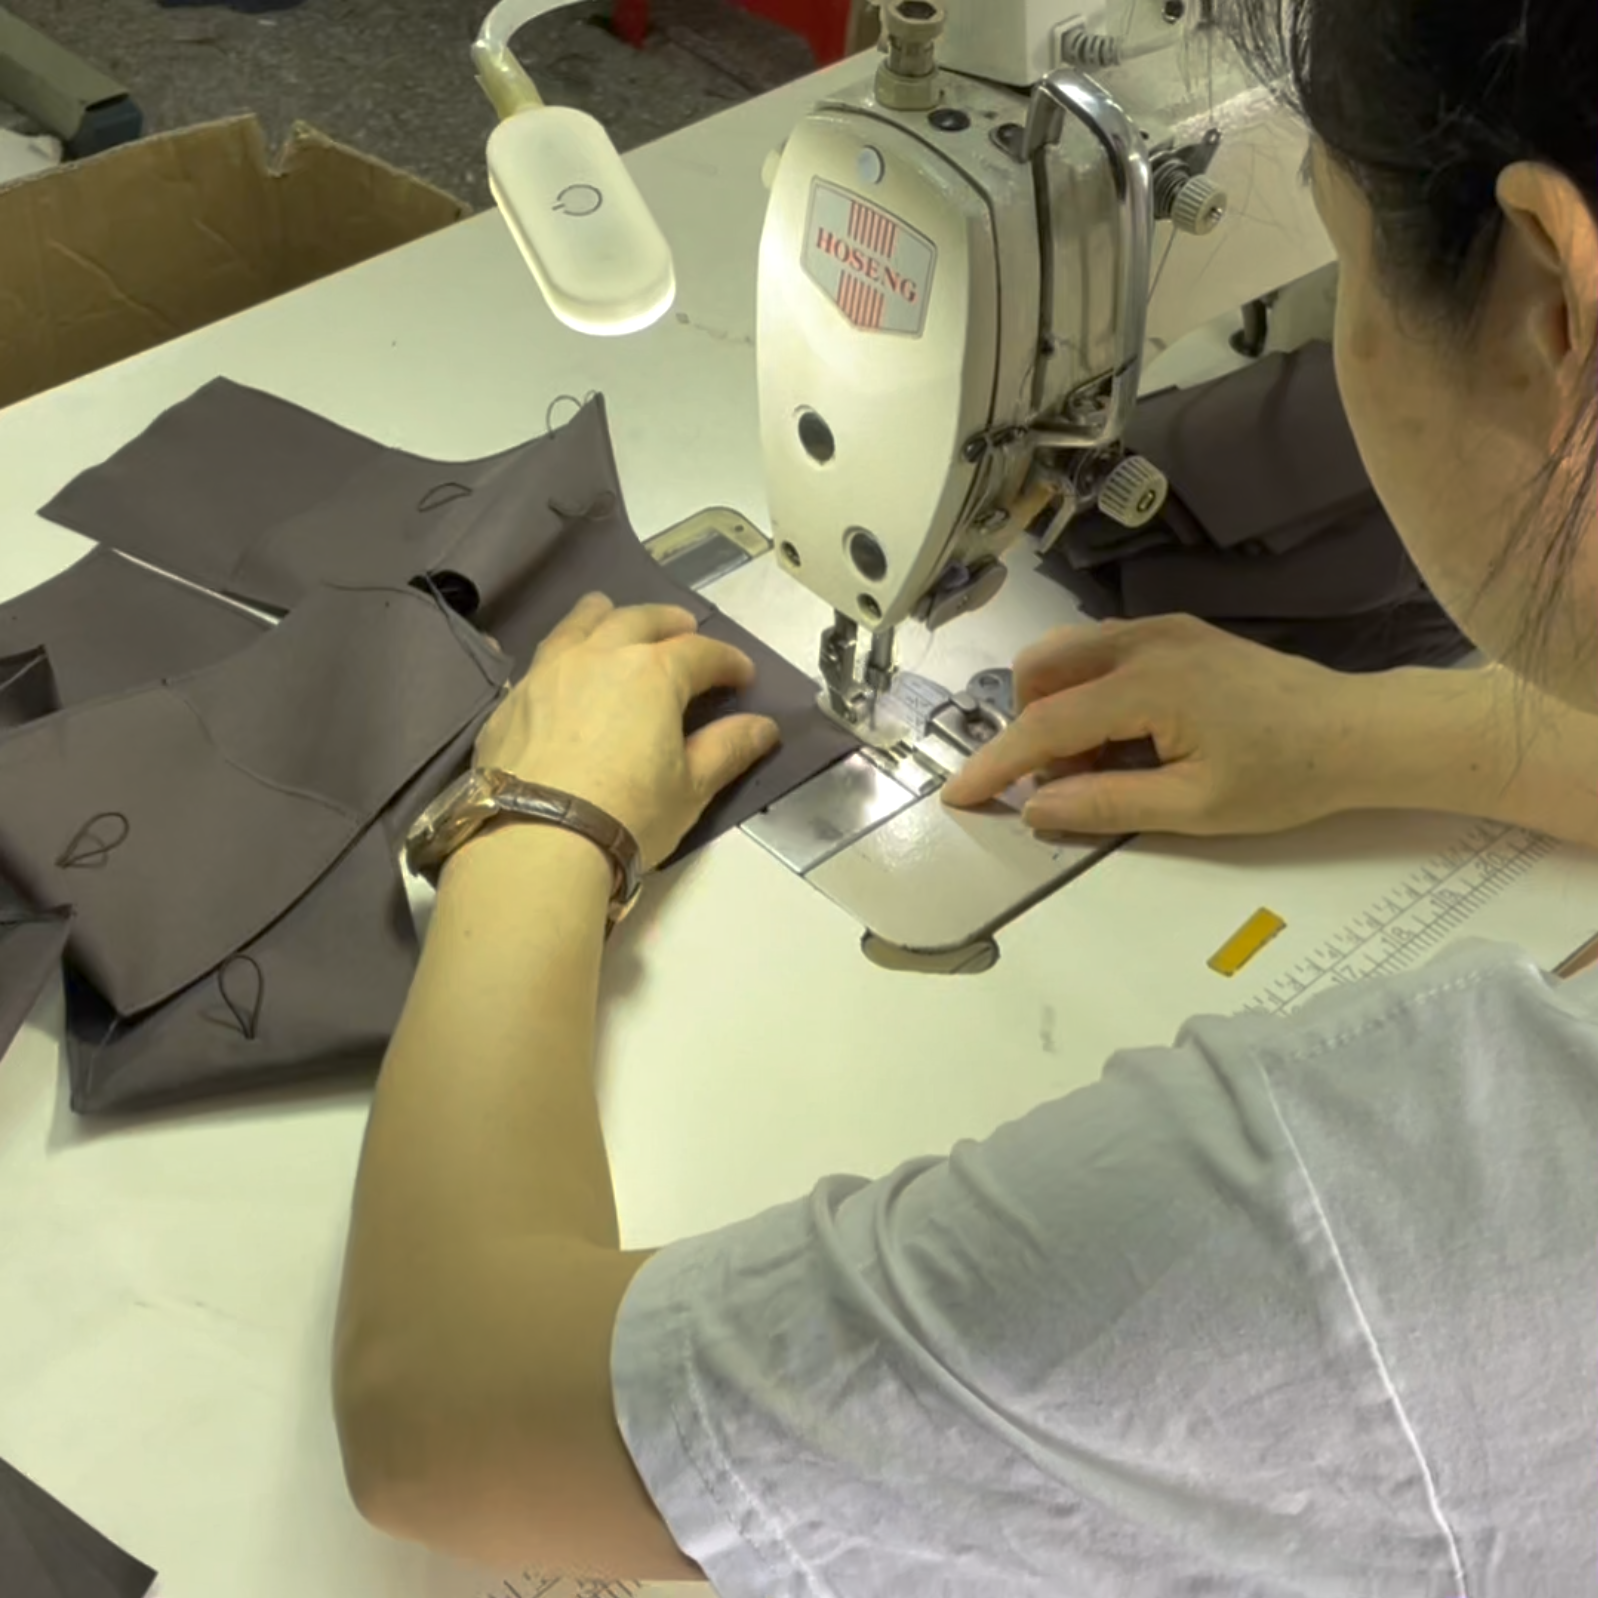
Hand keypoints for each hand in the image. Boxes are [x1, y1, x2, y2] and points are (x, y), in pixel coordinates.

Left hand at [475, 594, 780, 866]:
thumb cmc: (629, 815)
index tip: (743, 675)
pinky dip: (562, 652)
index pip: (700, 653)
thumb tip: (763, 726)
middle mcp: (598, 656)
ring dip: (605, 616)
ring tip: (613, 616)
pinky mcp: (510, 701)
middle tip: (684, 629)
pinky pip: (540, 659)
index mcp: (651, 672)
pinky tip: (561, 666)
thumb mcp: (691, 788)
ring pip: (579, 624)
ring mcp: (547, 673)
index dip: (727, 660)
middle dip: (668, 622)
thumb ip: (727, 749)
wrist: (536, 843)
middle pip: (638, 620)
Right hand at [941, 614, 1373, 835]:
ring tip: (1101, 762)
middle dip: (1031, 728)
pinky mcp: (1177, 631)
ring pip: (1066, 654)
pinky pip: (1100, 651)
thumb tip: (1036, 808)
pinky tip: (1127, 736)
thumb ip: (1107, 805)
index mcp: (1148, 686)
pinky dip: (1089, 692)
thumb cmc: (1284, 777)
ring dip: (1058, 709)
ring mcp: (1161, 629)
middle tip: (1069, 782)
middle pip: (1041, 670)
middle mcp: (1145, 642)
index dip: (996, 763)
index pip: (1046, 724)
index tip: (958, 796)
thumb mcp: (1195, 808)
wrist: (1357, 732)